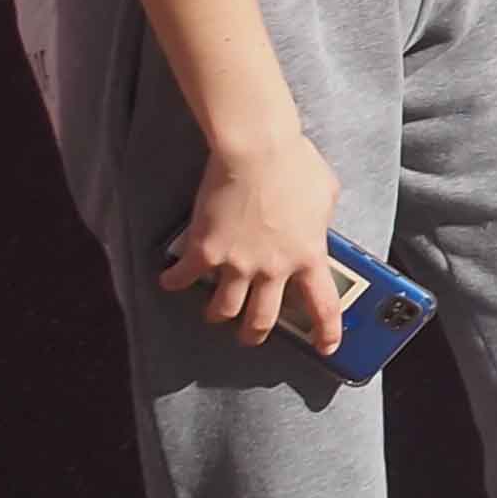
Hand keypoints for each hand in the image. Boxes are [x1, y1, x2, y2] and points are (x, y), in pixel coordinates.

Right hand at [162, 126, 345, 352]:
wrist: (257, 149)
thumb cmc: (295, 163)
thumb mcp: (326, 195)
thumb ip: (320, 220)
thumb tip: (316, 225)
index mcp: (308, 255)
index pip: (322, 306)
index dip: (326, 332)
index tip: (326, 347)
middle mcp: (273, 268)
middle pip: (262, 320)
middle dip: (254, 333)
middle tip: (250, 335)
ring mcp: (237, 263)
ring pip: (223, 309)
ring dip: (217, 314)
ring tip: (214, 312)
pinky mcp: (205, 251)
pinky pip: (184, 278)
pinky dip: (175, 282)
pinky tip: (170, 281)